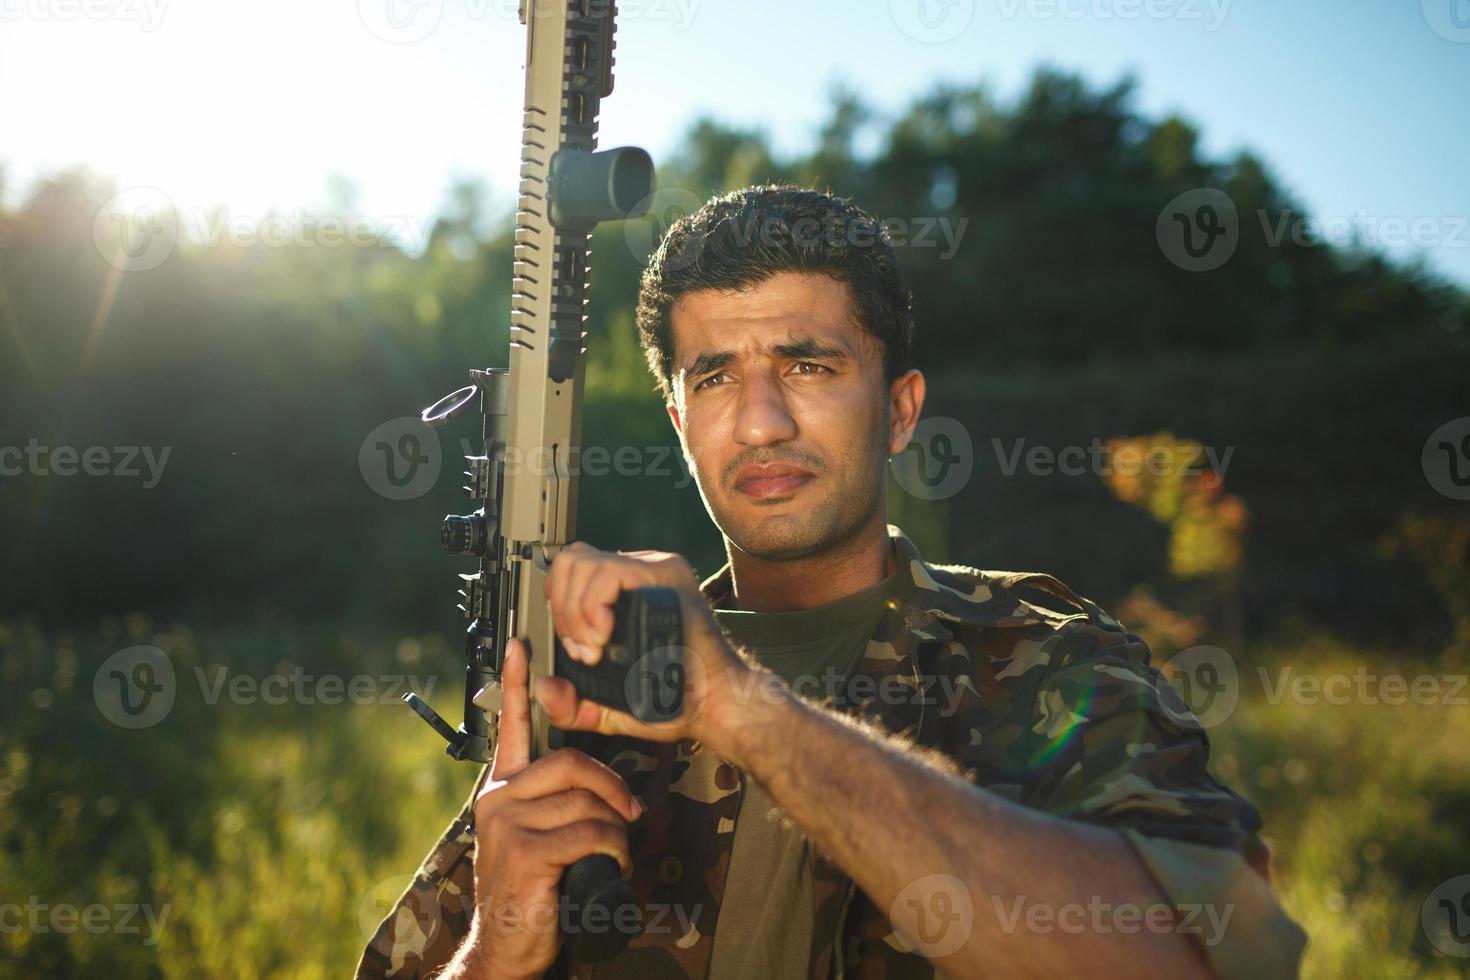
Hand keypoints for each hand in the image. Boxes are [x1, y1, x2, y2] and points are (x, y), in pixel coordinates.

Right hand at [464, 640, 641, 979]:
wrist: (507, 946)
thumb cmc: (533, 890)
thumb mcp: (540, 837)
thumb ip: (559, 803)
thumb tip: (608, 786)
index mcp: (503, 788)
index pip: (512, 727)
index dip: (520, 684)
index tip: (522, 646)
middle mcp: (499, 797)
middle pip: (572, 761)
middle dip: (612, 787)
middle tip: (631, 813)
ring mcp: (507, 823)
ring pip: (586, 800)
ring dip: (616, 829)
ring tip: (614, 852)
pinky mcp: (523, 851)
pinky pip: (590, 832)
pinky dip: (613, 850)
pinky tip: (609, 867)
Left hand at [534, 542, 754, 750]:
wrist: (715, 706)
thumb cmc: (674, 702)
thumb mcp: (609, 707)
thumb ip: (573, 705)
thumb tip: (543, 688)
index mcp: (626, 594)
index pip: (572, 570)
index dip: (559, 607)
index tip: (574, 647)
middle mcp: (639, 575)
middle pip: (571, 560)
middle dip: (562, 611)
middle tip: (583, 649)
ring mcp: (654, 570)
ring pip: (583, 563)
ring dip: (576, 612)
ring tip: (595, 646)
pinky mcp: (667, 575)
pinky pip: (610, 572)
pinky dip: (594, 606)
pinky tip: (604, 635)